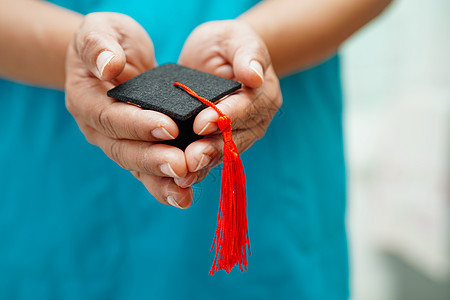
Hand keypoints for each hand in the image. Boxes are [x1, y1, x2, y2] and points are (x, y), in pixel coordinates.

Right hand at [65, 13, 192, 207]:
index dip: (138, 124)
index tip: (169, 127)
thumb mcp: (101, 30)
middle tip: (181, 165)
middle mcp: (99, 129)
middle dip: (153, 160)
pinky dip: (165, 187)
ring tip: (184, 192)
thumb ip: (99, 45)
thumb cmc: (109, 40)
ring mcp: (118, 142)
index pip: (110, 117)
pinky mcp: (137, 149)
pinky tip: (185, 197)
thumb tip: (109, 66)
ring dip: (161, 181)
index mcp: (86, 100)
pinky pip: (149, 172)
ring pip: (137, 167)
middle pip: (124, 150)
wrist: (114, 58)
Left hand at [176, 20, 281, 186]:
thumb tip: (254, 76)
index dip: (224, 117)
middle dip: (211, 150)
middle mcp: (253, 122)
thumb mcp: (236, 38)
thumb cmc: (226, 44)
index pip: (244, 109)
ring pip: (221, 155)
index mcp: (262, 96)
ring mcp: (237, 137)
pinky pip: (209, 160)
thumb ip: (247, 53)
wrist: (217, 59)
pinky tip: (176, 179)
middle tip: (190, 159)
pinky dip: (194, 171)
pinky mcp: (218, 145)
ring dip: (202, 166)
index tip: (201, 123)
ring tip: (182, 175)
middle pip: (234, 139)